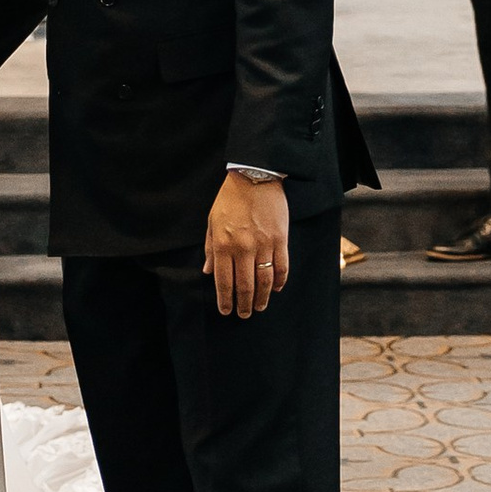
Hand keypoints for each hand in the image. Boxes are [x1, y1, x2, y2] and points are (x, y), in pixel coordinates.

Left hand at [206, 172, 290, 317]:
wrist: (254, 177)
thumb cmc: (230, 199)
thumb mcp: (212, 221)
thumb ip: (210, 248)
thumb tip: (208, 271)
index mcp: (223, 244)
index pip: (224, 281)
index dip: (225, 300)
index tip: (226, 311)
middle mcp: (243, 248)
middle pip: (245, 286)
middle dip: (244, 304)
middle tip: (245, 314)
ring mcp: (263, 245)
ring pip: (264, 281)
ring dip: (262, 298)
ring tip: (259, 307)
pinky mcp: (280, 240)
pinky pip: (282, 266)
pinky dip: (279, 281)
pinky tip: (275, 289)